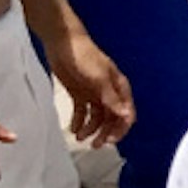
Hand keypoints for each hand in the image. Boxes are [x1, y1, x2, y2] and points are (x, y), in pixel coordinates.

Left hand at [48, 29, 130, 143]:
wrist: (62, 42)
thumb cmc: (84, 56)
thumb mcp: (99, 78)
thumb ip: (111, 97)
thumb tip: (125, 115)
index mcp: (118, 88)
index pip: (126, 113)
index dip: (120, 128)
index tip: (110, 140)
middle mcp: (109, 93)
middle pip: (112, 118)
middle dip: (105, 132)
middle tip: (95, 145)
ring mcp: (94, 93)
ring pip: (97, 117)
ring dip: (91, 129)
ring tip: (79, 137)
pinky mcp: (79, 93)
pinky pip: (81, 111)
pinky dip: (78, 121)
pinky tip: (73, 128)